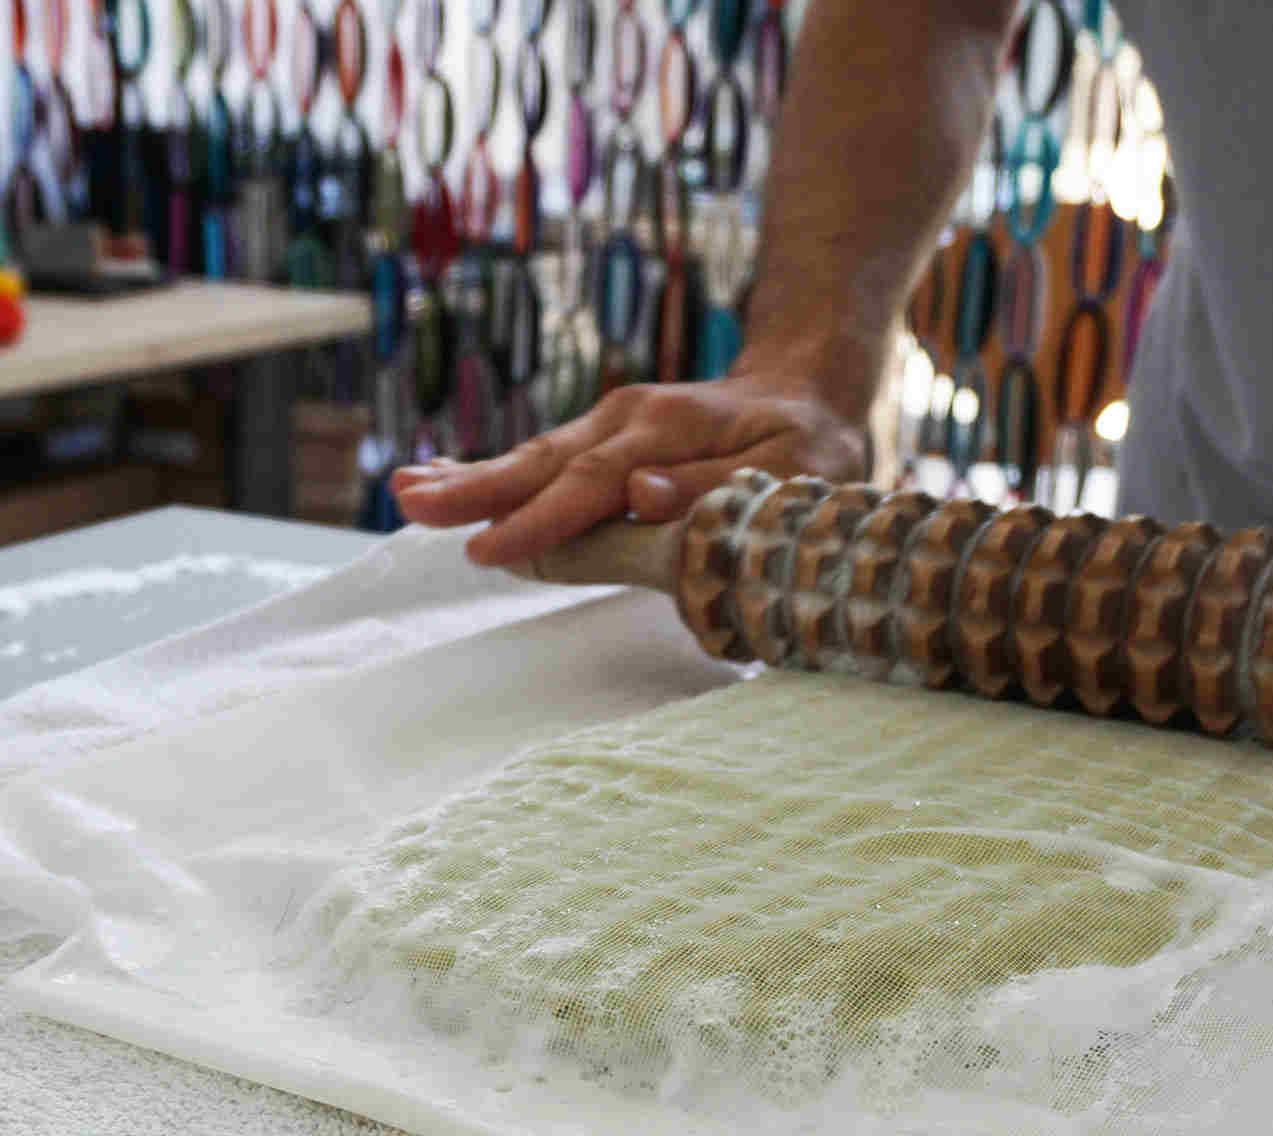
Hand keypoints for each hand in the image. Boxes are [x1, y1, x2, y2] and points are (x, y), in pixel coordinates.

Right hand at [392, 373, 865, 567]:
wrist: (806, 390)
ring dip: (472, 478)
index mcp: (669, 429)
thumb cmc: (805, 445)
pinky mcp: (605, 439)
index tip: (489, 548)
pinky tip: (444, 483)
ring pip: (536, 459)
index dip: (541, 519)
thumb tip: (640, 497)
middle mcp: (630, 420)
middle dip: (477, 488)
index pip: (594, 482)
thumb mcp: (789, 471)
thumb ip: (713, 486)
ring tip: (407, 491)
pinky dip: (496, 475)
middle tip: (411, 504)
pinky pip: (547, 463)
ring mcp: (613, 425)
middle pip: (545, 463)